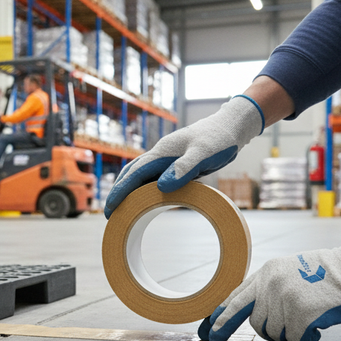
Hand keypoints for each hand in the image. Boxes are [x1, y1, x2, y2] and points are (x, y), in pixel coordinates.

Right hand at [104, 95, 263, 217]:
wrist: (232, 127)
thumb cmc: (219, 139)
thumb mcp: (203, 155)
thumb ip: (183, 169)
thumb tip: (162, 186)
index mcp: (162, 152)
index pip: (134, 174)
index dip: (120, 192)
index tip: (109, 208)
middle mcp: (161, 154)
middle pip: (131, 173)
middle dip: (119, 192)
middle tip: (110, 212)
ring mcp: (168, 158)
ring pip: (141, 174)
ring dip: (129, 189)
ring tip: (122, 207)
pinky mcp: (176, 163)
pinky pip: (155, 177)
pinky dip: (145, 187)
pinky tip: (147, 197)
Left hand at [199, 223, 340, 340]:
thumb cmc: (325, 273)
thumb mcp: (287, 271)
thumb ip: (269, 287)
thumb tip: (254, 312)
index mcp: (265, 273)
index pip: (235, 299)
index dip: (221, 317)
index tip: (211, 332)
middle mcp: (270, 285)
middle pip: (254, 322)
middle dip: (266, 331)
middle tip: (282, 329)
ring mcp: (284, 300)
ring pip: (274, 333)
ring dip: (289, 334)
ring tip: (306, 320)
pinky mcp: (300, 314)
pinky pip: (293, 339)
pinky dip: (304, 338)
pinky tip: (315, 328)